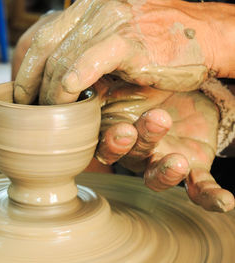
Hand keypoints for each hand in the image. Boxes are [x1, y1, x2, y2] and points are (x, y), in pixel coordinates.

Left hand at [14, 0, 234, 104]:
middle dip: (31, 83)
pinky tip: (64, 99)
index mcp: (87, 8)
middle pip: (46, 48)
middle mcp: (94, 9)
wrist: (203, 36)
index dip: (27, 68)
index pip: (43, 38)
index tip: (22, 93)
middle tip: (28, 110)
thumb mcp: (114, 47)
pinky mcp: (127, 41)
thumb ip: (85, 59)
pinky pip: (87, 64)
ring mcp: (110, 22)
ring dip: (50, 93)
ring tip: (49, 116)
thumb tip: (59, 87)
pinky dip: (69, 84)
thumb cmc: (157, 45)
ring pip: (62, 60)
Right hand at [94, 75, 233, 211]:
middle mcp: (135, 148)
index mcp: (115, 126)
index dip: (108, 143)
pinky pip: (199, 187)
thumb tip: (67, 80)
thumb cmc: (148, 74)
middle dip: (130, 148)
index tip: (120, 129)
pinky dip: (210, 197)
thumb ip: (98, 71)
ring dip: (165, 172)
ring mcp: (162, 157)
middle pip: (127, 157)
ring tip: (176, 159)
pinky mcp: (192, 164)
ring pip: (157, 176)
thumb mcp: (124, 64)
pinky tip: (224, 201)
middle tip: (134, 131)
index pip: (101, 143)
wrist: (187, 80)